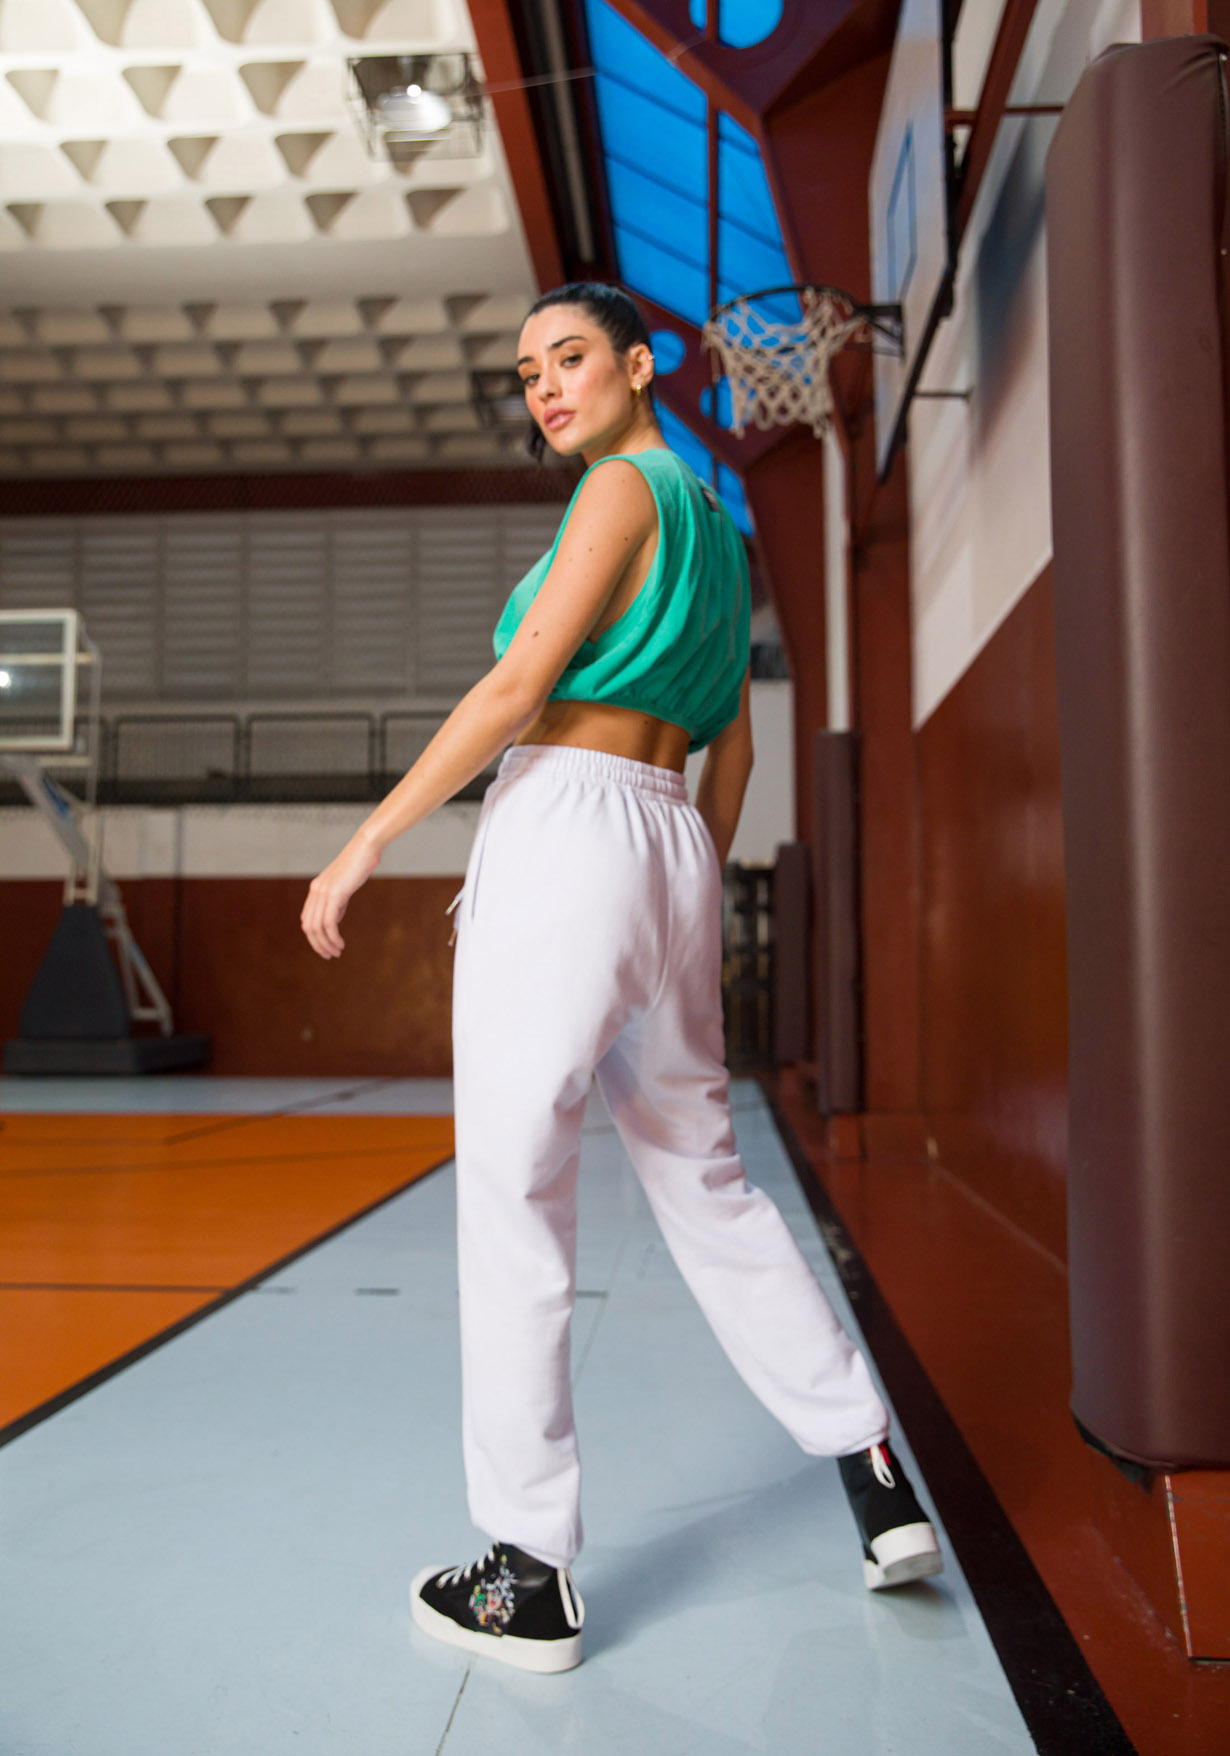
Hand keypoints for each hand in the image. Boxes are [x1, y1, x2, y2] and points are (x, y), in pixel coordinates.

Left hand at [300, 834, 381, 958]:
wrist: (366, 847)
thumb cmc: (360, 864)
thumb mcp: (345, 886)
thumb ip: (337, 903)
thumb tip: (333, 921)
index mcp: (316, 889)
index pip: (307, 920)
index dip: (314, 937)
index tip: (327, 947)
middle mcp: (316, 891)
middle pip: (308, 926)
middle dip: (318, 945)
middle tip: (330, 955)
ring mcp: (324, 892)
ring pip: (317, 927)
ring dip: (325, 944)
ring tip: (336, 952)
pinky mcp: (335, 894)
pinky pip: (328, 923)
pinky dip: (333, 937)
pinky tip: (340, 943)